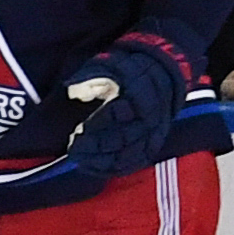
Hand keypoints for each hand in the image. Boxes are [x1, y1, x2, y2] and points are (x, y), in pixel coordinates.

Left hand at [63, 32, 190, 178]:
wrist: (161, 76)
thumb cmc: (128, 70)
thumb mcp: (109, 65)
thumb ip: (91, 77)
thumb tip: (72, 90)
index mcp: (140, 95)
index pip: (119, 115)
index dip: (97, 125)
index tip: (77, 130)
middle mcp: (151, 118)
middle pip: (123, 139)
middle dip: (96, 146)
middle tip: (73, 147)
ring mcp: (153, 135)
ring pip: (128, 156)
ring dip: (101, 161)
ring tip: (79, 159)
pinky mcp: (151, 146)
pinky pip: (133, 163)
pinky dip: (112, 169)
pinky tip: (91, 167)